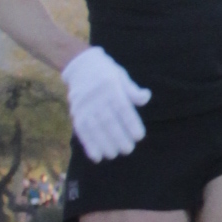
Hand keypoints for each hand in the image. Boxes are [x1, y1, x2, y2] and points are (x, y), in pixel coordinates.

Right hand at [63, 43, 149, 162]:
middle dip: (118, 137)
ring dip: (104, 143)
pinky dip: (89, 145)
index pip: (122, 108)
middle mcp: (96, 96)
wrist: (80, 65)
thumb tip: (146, 97)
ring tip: (114, 154)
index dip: (130, 123)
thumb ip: (132, 90)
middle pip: (108, 120)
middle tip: (128, 149)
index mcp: (110, 86)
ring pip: (94, 128)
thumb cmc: (107, 72)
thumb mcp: (121, 76)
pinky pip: (81, 131)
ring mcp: (84, 106)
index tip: (139, 136)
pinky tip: (97, 156)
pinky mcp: (76, 113)